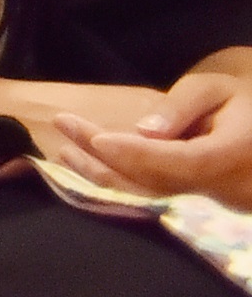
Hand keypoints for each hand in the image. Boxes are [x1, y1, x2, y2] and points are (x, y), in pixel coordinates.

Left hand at [27, 62, 251, 202]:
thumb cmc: (240, 99)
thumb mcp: (214, 88)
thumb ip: (180, 106)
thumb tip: (144, 131)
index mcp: (236, 155)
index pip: (183, 162)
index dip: (137, 154)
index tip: (96, 138)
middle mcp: (230, 189)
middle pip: (160, 182)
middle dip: (107, 158)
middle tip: (63, 125)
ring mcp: (218, 204)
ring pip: (156, 196)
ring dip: (107, 174)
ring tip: (64, 149)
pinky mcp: (206, 208)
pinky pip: (161, 199)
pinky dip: (123, 183)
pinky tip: (90, 166)